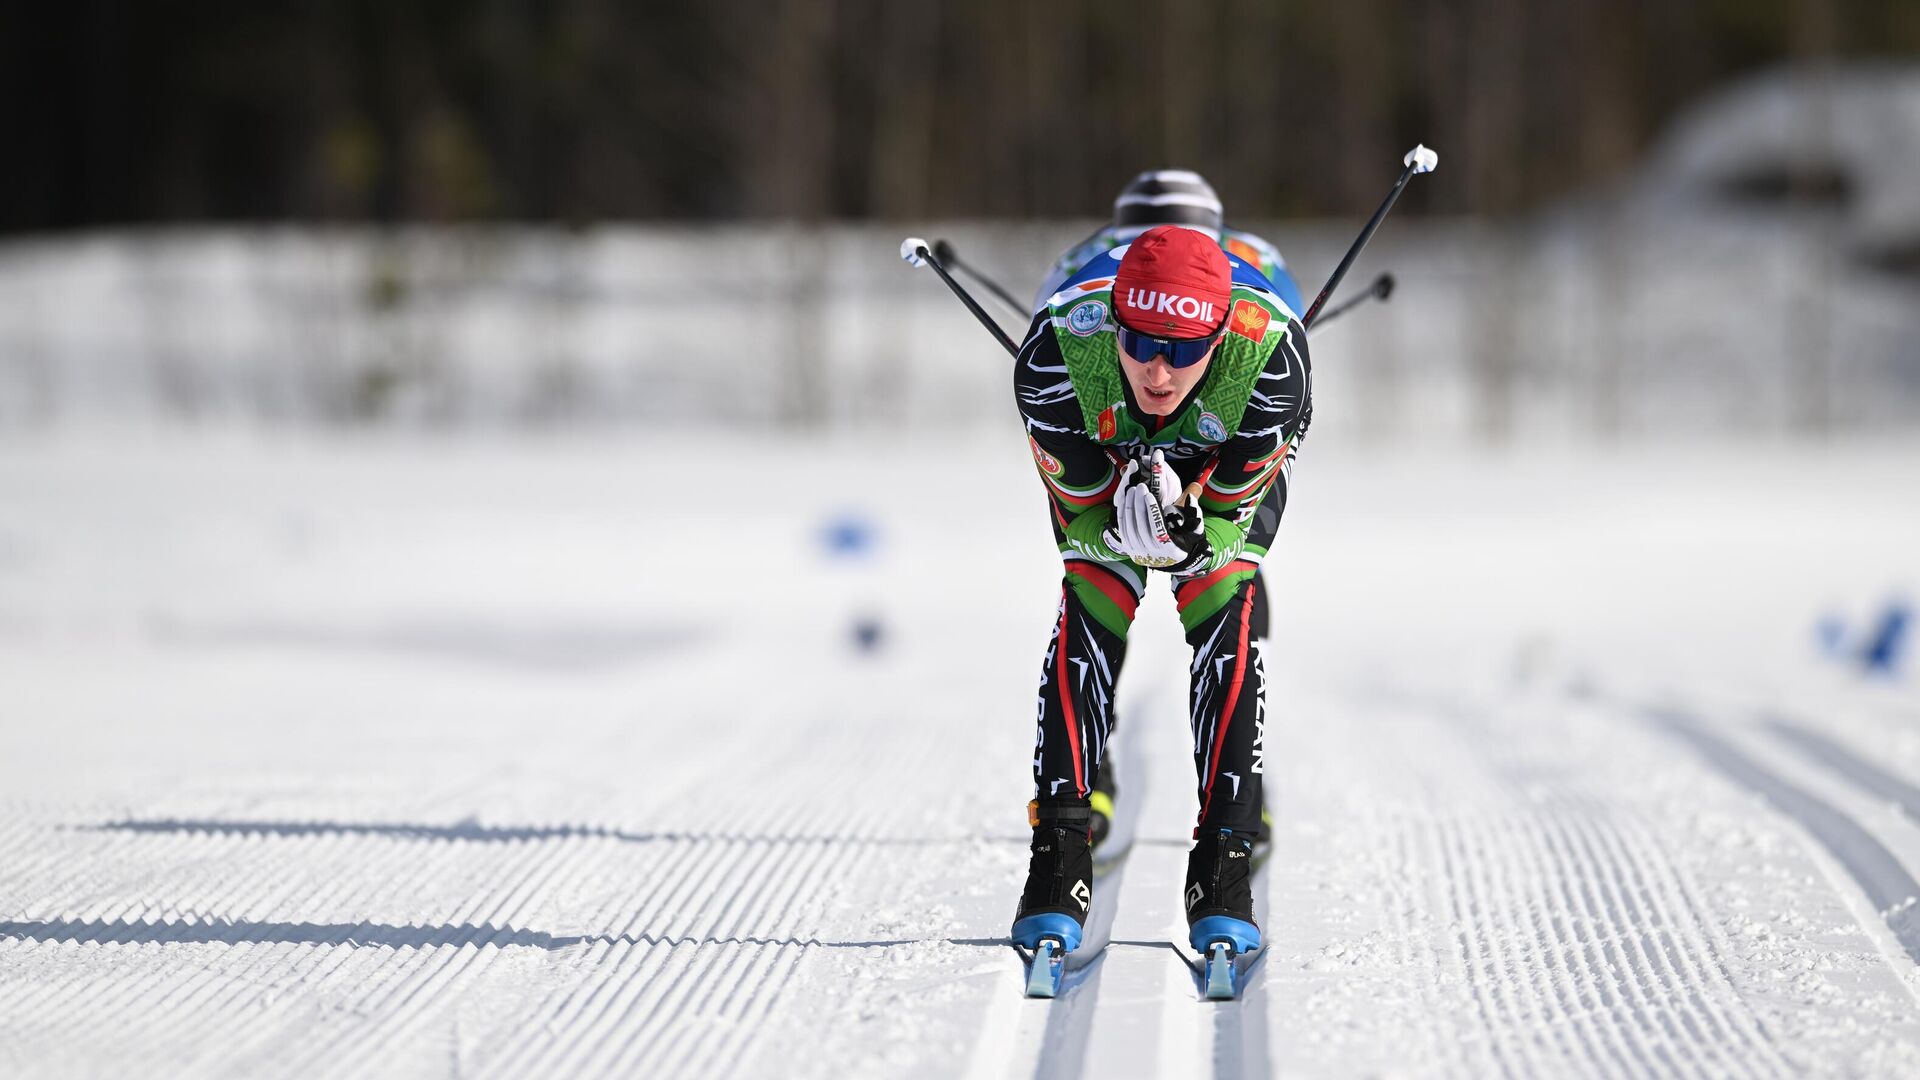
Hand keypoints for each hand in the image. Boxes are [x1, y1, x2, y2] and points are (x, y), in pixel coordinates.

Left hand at [1103, 453, 1206, 570]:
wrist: (1170, 556)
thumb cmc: (1184, 538)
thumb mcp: (1194, 527)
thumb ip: (1194, 512)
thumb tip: (1190, 498)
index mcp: (1172, 550)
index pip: (1159, 530)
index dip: (1153, 512)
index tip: (1149, 495)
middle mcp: (1154, 555)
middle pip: (1142, 528)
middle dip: (1139, 505)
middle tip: (1140, 487)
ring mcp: (1140, 553)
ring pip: (1131, 529)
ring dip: (1130, 508)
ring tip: (1132, 491)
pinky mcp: (1130, 549)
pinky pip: (1123, 531)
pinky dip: (1123, 515)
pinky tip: (1125, 501)